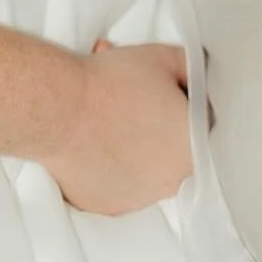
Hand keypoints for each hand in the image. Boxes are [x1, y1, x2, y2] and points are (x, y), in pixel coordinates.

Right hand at [41, 42, 192, 213]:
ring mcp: (138, 198)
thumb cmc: (110, 85)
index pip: (200, 123)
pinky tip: (98, 138)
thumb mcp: (161, 56)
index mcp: (191, 148)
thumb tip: (194, 71)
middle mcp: (170, 181)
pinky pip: (118, 183)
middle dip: (156, 119)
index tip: (164, 90)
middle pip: (171, 145)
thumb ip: (188, 66)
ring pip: (145, 167)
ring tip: (112, 113)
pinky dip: (111, 164)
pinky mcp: (108, 204)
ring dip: (135, 143)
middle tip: (134, 96)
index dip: (182, 100)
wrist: (62, 108)